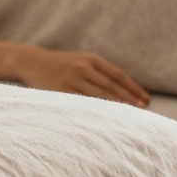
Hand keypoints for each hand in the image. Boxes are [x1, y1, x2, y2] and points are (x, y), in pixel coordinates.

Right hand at [16, 47, 149, 107]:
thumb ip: (99, 72)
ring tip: (129, 116)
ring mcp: (71, 79)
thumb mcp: (80, 61)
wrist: (32, 61)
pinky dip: (95, 110)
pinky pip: (82, 103)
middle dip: (129, 98)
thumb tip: (124, 90)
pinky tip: (105, 118)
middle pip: (111, 86)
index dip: (133, 88)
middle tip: (143, 110)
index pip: (118, 75)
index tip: (145, 99)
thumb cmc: (61, 64)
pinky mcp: (61, 90)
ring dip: (116, 106)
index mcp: (91, 59)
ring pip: (99, 95)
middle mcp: (83, 67)